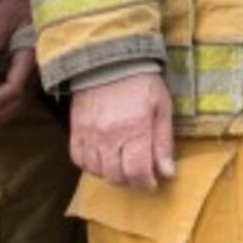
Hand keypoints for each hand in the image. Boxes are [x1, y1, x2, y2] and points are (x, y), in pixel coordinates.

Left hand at [0, 0, 38, 128]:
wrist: (32, 2)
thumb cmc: (19, 5)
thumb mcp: (6, 12)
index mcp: (29, 57)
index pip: (15, 87)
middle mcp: (33, 70)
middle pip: (17, 102)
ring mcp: (31, 74)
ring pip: (19, 104)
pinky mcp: (25, 73)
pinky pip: (16, 98)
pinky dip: (1, 108)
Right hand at [68, 71, 175, 189]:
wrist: (109, 59)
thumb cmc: (141, 82)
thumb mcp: (162, 108)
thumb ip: (163, 142)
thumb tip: (167, 172)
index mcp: (135, 130)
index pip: (138, 172)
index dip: (146, 183)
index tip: (152, 183)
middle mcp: (109, 136)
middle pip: (117, 176)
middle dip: (131, 180)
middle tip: (138, 174)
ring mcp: (89, 134)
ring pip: (97, 171)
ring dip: (111, 174)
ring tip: (121, 165)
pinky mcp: (75, 130)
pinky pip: (78, 159)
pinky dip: (90, 165)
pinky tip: (102, 158)